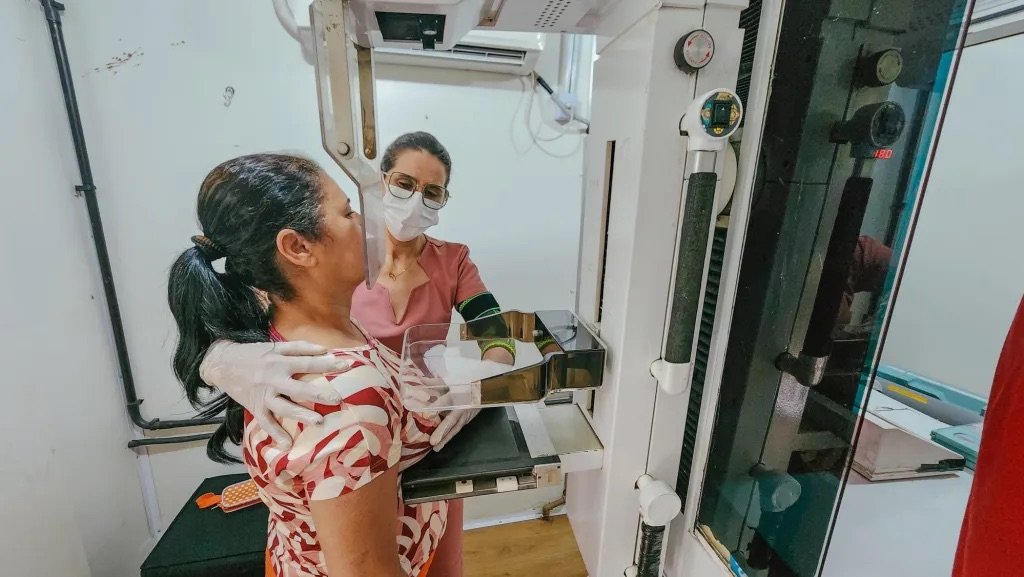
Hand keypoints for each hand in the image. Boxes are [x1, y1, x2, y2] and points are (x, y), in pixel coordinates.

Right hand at [200, 340, 351, 448]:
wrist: (220, 363)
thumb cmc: (252, 354)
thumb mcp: (274, 345)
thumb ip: (299, 347)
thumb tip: (324, 349)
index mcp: (279, 361)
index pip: (308, 363)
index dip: (328, 364)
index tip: (347, 366)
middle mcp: (273, 379)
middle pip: (299, 388)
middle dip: (318, 393)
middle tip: (337, 399)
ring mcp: (264, 395)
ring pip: (284, 407)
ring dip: (301, 414)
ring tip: (318, 421)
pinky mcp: (254, 407)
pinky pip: (266, 423)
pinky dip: (275, 434)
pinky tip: (287, 444)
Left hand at [426, 357, 509, 450]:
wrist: (484, 388)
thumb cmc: (464, 383)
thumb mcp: (449, 381)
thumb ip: (434, 383)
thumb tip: (419, 380)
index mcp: (456, 394)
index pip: (445, 402)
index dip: (436, 408)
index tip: (425, 415)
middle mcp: (461, 406)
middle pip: (452, 420)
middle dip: (442, 431)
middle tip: (433, 441)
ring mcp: (465, 415)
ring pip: (455, 428)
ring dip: (445, 438)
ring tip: (436, 448)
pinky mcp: (466, 421)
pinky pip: (457, 430)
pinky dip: (449, 437)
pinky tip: (441, 445)